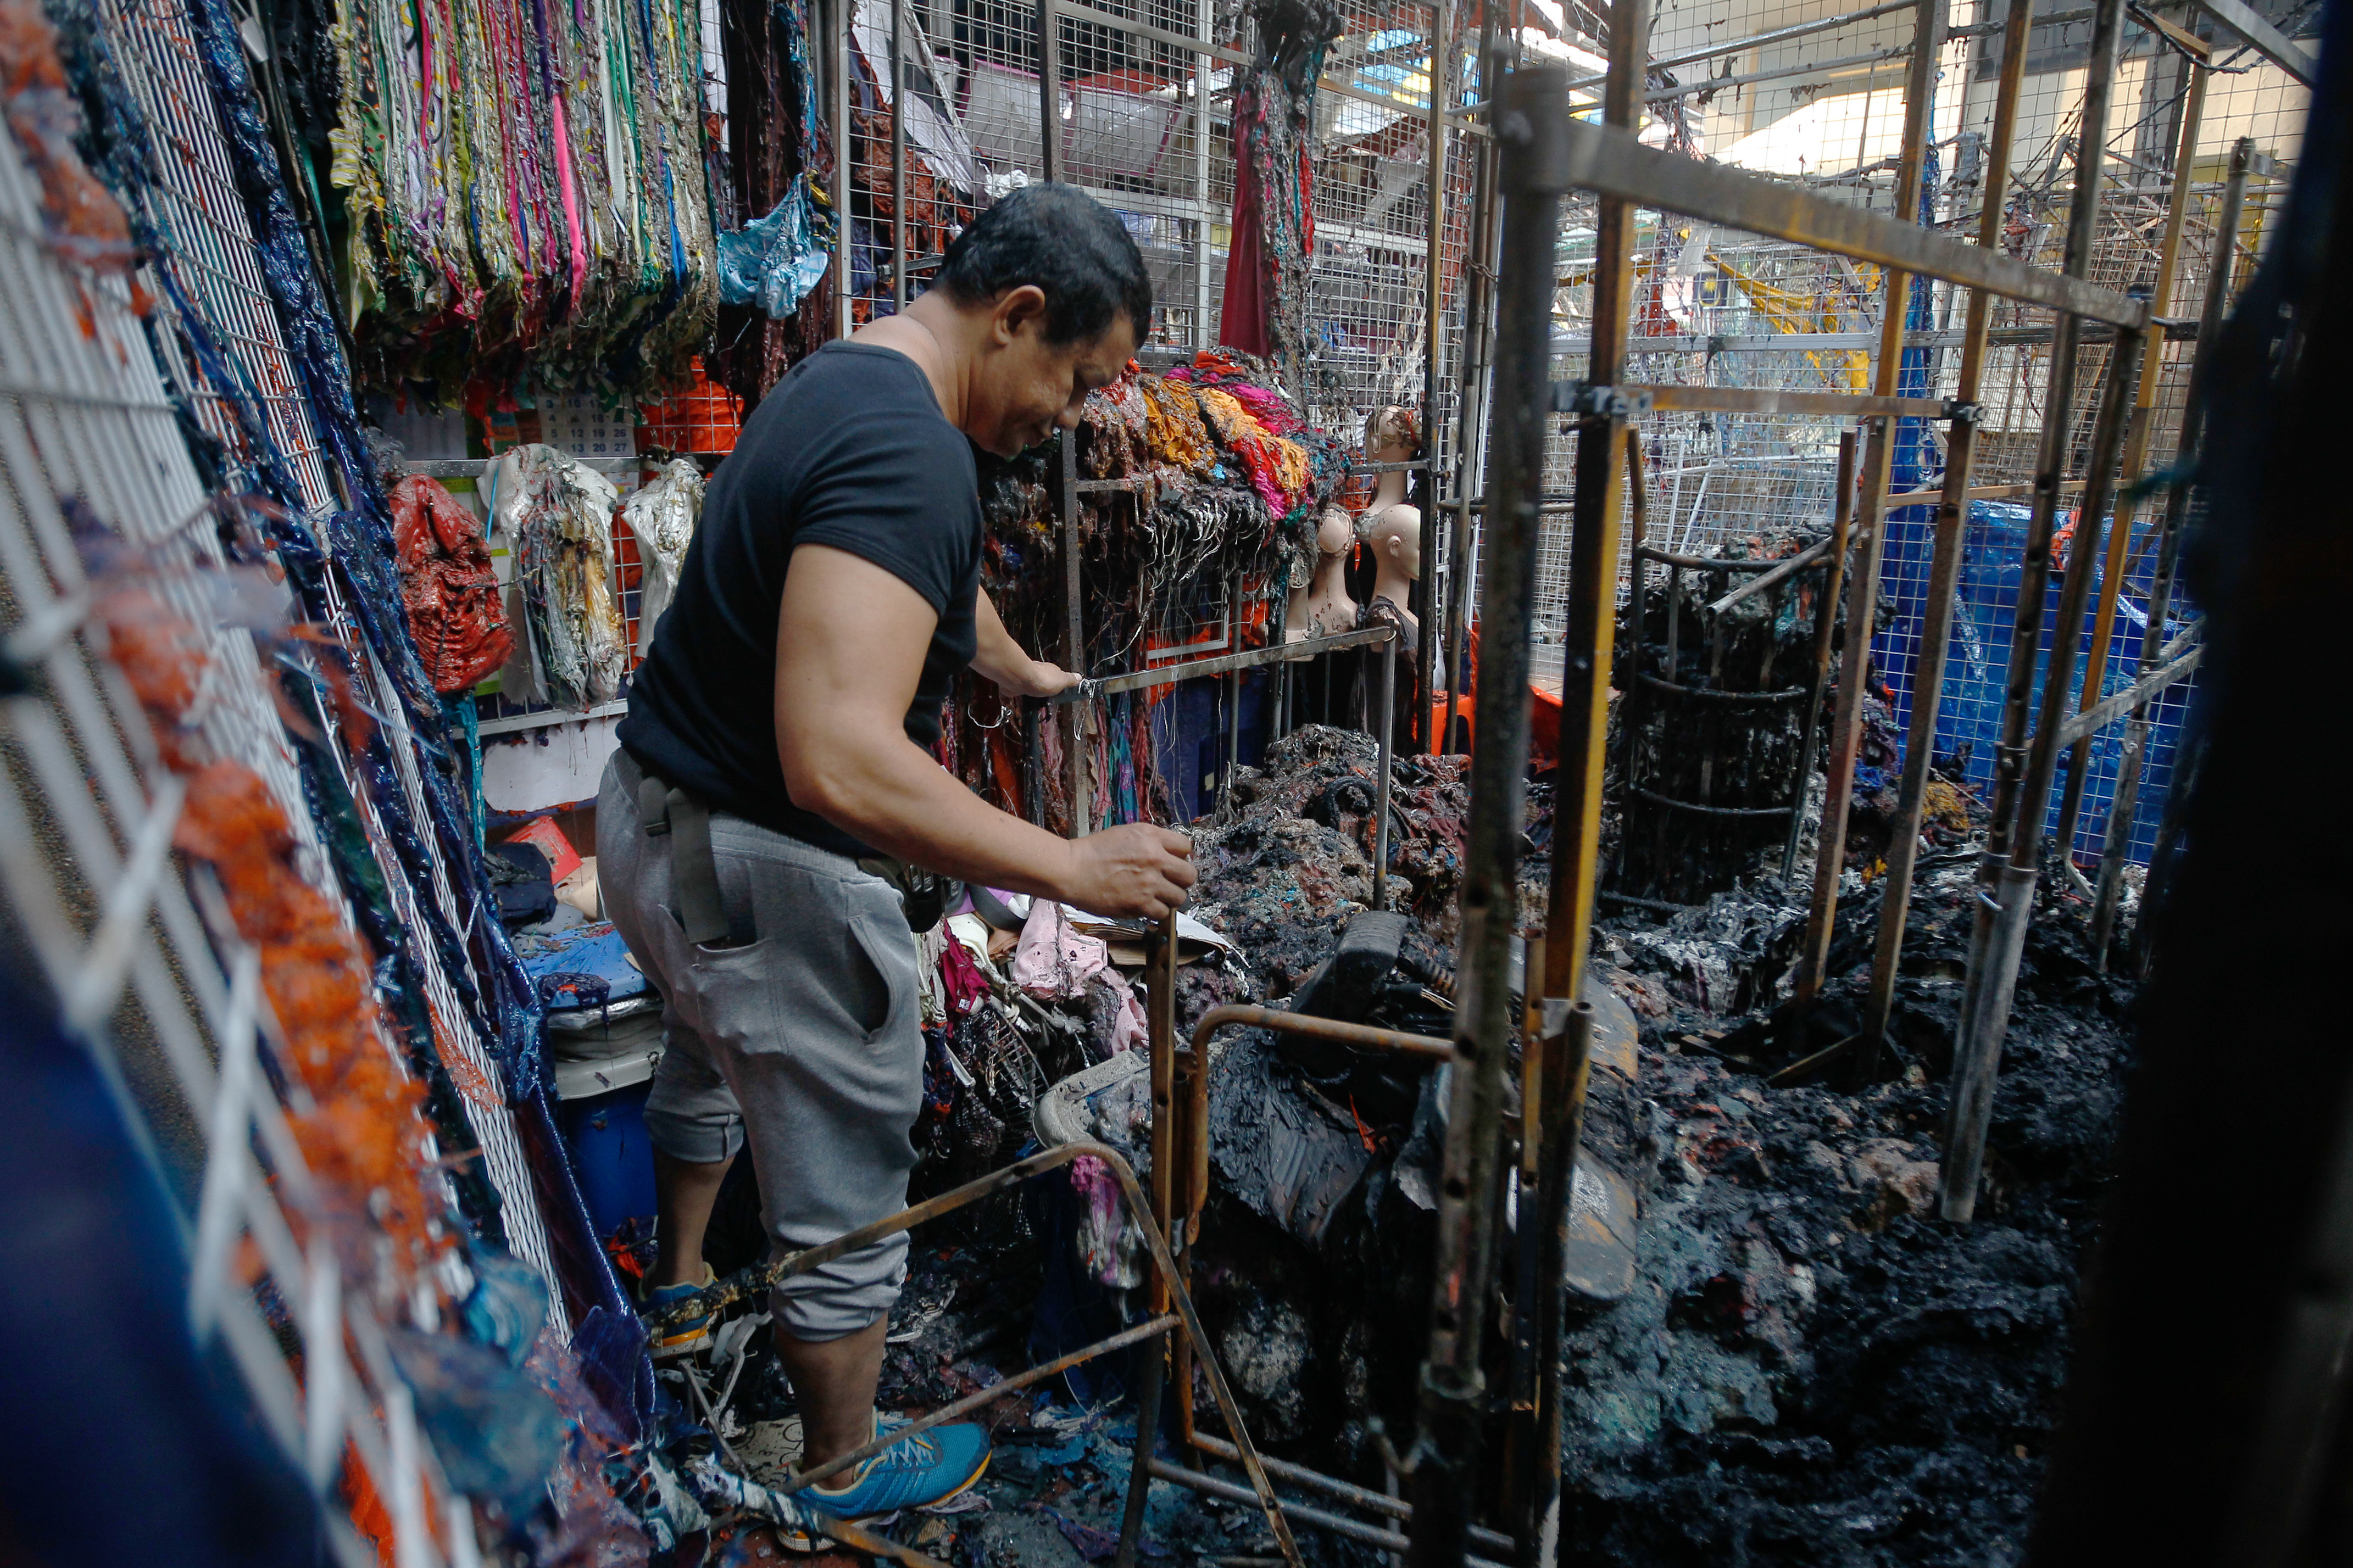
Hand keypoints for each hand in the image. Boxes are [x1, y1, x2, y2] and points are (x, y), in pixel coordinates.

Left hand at [1003, 659, 1079, 698]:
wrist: (1021, 678)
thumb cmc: (1042, 679)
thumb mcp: (1063, 681)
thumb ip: (1070, 680)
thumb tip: (1079, 677)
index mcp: (1048, 672)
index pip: (1052, 677)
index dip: (1053, 685)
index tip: (1054, 693)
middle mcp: (1034, 674)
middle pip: (1037, 683)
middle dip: (1037, 691)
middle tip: (1040, 702)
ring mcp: (1021, 680)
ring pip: (1023, 688)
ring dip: (1024, 696)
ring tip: (1026, 706)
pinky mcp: (1010, 686)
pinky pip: (1007, 694)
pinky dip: (1007, 700)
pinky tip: (1009, 705)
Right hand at [1061, 824, 1195, 920]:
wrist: (1072, 870)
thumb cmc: (1094, 851)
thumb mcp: (1126, 833)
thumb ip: (1151, 841)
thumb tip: (1169, 854)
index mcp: (1151, 837)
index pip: (1186, 847)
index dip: (1180, 856)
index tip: (1172, 863)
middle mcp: (1155, 859)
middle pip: (1189, 875)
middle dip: (1181, 880)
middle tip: (1169, 882)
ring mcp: (1149, 883)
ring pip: (1179, 897)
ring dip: (1170, 898)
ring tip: (1156, 896)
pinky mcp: (1140, 904)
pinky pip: (1163, 913)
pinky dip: (1156, 911)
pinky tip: (1144, 905)